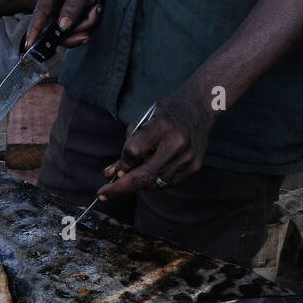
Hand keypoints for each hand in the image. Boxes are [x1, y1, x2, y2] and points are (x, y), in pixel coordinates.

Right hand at [24, 0, 108, 47]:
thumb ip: (73, 8)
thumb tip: (62, 27)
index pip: (40, 13)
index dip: (34, 30)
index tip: (28, 45)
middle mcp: (51, 2)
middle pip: (54, 28)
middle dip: (73, 32)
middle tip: (86, 34)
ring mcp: (59, 10)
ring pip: (67, 31)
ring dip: (84, 25)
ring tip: (96, 9)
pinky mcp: (67, 15)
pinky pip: (74, 28)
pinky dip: (87, 23)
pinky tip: (95, 10)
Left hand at [98, 87, 215, 198]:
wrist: (199, 108)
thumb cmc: (164, 116)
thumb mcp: (141, 124)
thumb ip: (125, 150)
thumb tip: (110, 175)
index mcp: (162, 127)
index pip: (133, 152)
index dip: (123, 163)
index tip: (114, 170)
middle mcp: (177, 144)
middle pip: (144, 175)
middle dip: (121, 187)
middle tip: (103, 194)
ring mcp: (187, 158)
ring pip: (154, 184)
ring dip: (140, 182)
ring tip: (138, 170)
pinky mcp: (194, 168)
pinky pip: (167, 184)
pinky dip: (155, 181)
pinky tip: (155, 169)